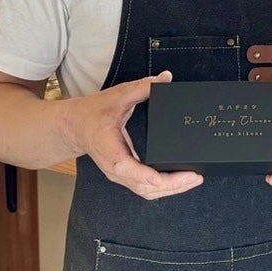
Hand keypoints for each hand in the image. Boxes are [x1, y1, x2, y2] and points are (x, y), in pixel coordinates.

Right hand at [66, 71, 202, 200]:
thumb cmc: (92, 113)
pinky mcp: (124, 175)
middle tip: (197, 177)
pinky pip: (144, 188)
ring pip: (147, 192)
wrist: (74, 126)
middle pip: (147, 188)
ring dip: (170, 190)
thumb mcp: (117, 96)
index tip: (178, 175)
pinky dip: (162, 188)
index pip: (135, 172)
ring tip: (193, 181)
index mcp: (112, 153)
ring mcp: (119, 176)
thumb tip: (165, 78)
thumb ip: (142, 87)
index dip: (157, 177)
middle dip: (174, 186)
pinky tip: (178, 182)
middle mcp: (116, 170)